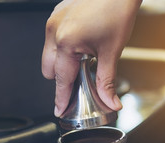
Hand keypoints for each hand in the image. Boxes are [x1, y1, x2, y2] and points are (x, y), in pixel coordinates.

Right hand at [42, 0, 141, 116]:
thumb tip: (110, 101)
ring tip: (83, 57)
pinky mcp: (57, 14)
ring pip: (49, 53)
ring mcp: (54, 20)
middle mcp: (55, 30)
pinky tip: (81, 43)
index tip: (59, 109)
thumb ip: (107, 81)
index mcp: (66, 41)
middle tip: (80, 79)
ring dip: (62, 62)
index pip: (61, 79)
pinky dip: (64, 47)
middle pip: (48, 69)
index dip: (61, 98)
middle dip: (62, 78)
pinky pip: (53, 38)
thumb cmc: (116, 9)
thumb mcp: (112, 51)